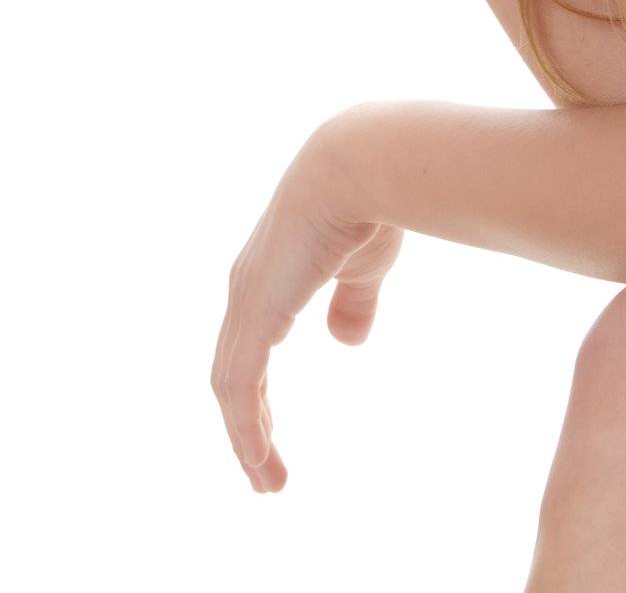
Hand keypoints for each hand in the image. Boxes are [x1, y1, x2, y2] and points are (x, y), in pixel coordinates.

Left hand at [210, 120, 402, 493]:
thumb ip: (352, 303)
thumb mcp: (364, 266)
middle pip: (232, 373)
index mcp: (271, 276)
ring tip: (266, 482)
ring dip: (246, 438)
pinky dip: (245, 426)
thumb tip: (345, 342)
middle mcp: (248, 289)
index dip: (256, 395)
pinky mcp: (256, 309)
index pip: (249, 348)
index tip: (269, 437)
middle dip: (246, 426)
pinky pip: (239, 384)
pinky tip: (258, 457)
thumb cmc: (372, 204)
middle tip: (264, 472)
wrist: (364, 166)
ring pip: (232, 386)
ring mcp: (247, 299)